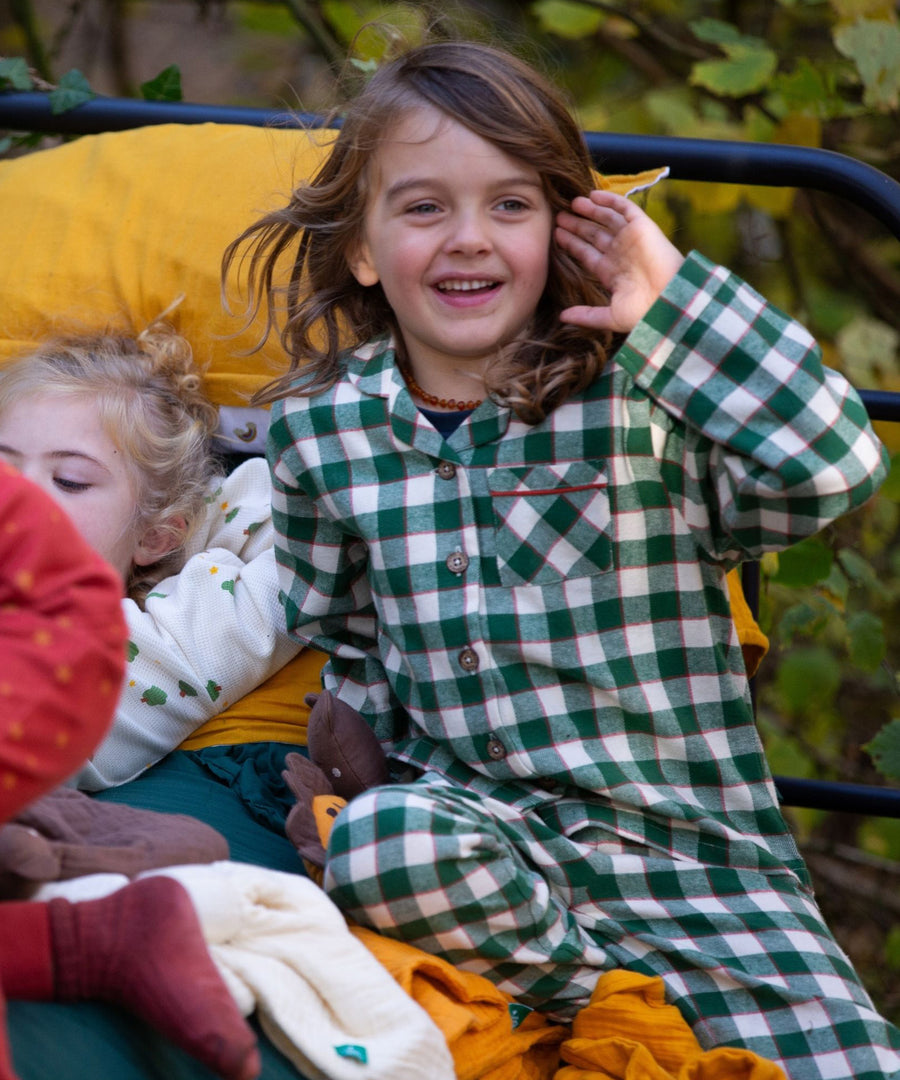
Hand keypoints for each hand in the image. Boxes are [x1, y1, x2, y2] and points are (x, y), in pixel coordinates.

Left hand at [555, 189, 684, 332]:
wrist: (670, 299)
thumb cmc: (643, 312)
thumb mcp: (609, 317)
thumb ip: (586, 315)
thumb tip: (562, 317)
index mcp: (612, 273)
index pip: (587, 254)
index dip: (572, 244)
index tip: (557, 235)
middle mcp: (620, 254)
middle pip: (593, 235)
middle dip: (577, 225)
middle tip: (559, 216)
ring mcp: (631, 239)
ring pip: (606, 219)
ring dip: (590, 210)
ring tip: (572, 203)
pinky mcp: (642, 227)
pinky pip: (624, 208)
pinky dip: (610, 200)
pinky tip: (593, 195)